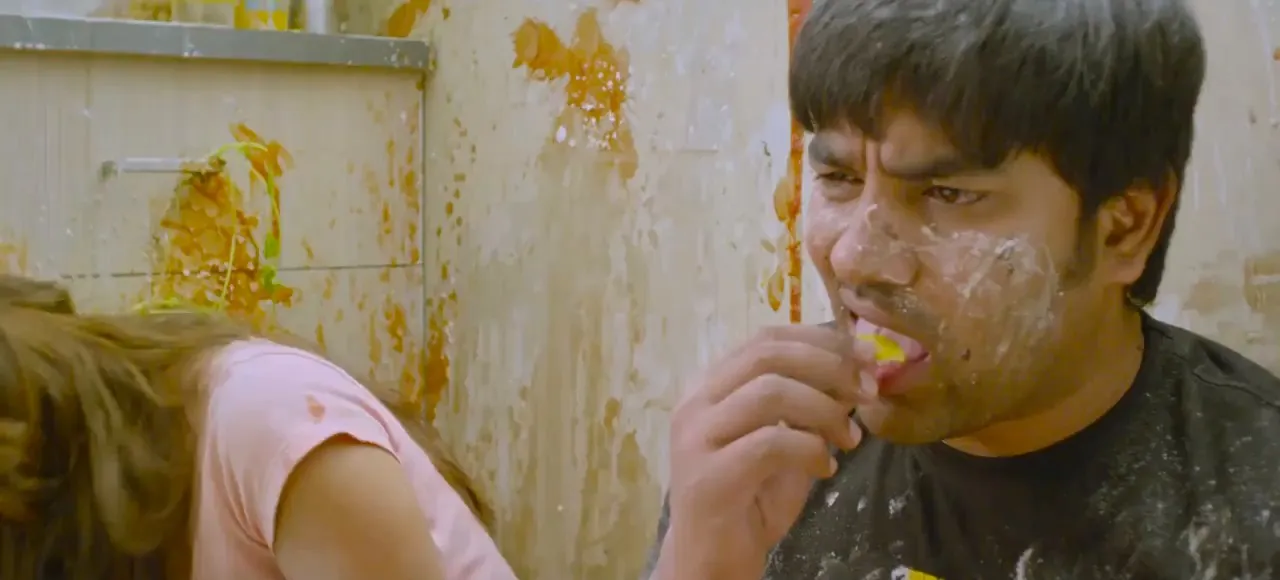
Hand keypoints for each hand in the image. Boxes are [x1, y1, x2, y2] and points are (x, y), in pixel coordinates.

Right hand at [661, 325, 868, 578]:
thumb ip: (809, 403)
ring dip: (824, 410)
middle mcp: (696, 402)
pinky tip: (825, 468)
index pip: (767, 338)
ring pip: (769, 391)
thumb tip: (857, 368)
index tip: (866, 356)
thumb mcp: (785, 438)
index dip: (821, 340)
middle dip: (829, 366)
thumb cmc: (749, 497)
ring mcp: (696, 437)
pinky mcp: (709, 476)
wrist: (711, 558)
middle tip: (868, 391)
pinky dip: (810, 449)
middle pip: (767, 354)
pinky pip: (770, 443)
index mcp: (711, 384)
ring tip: (848, 438)